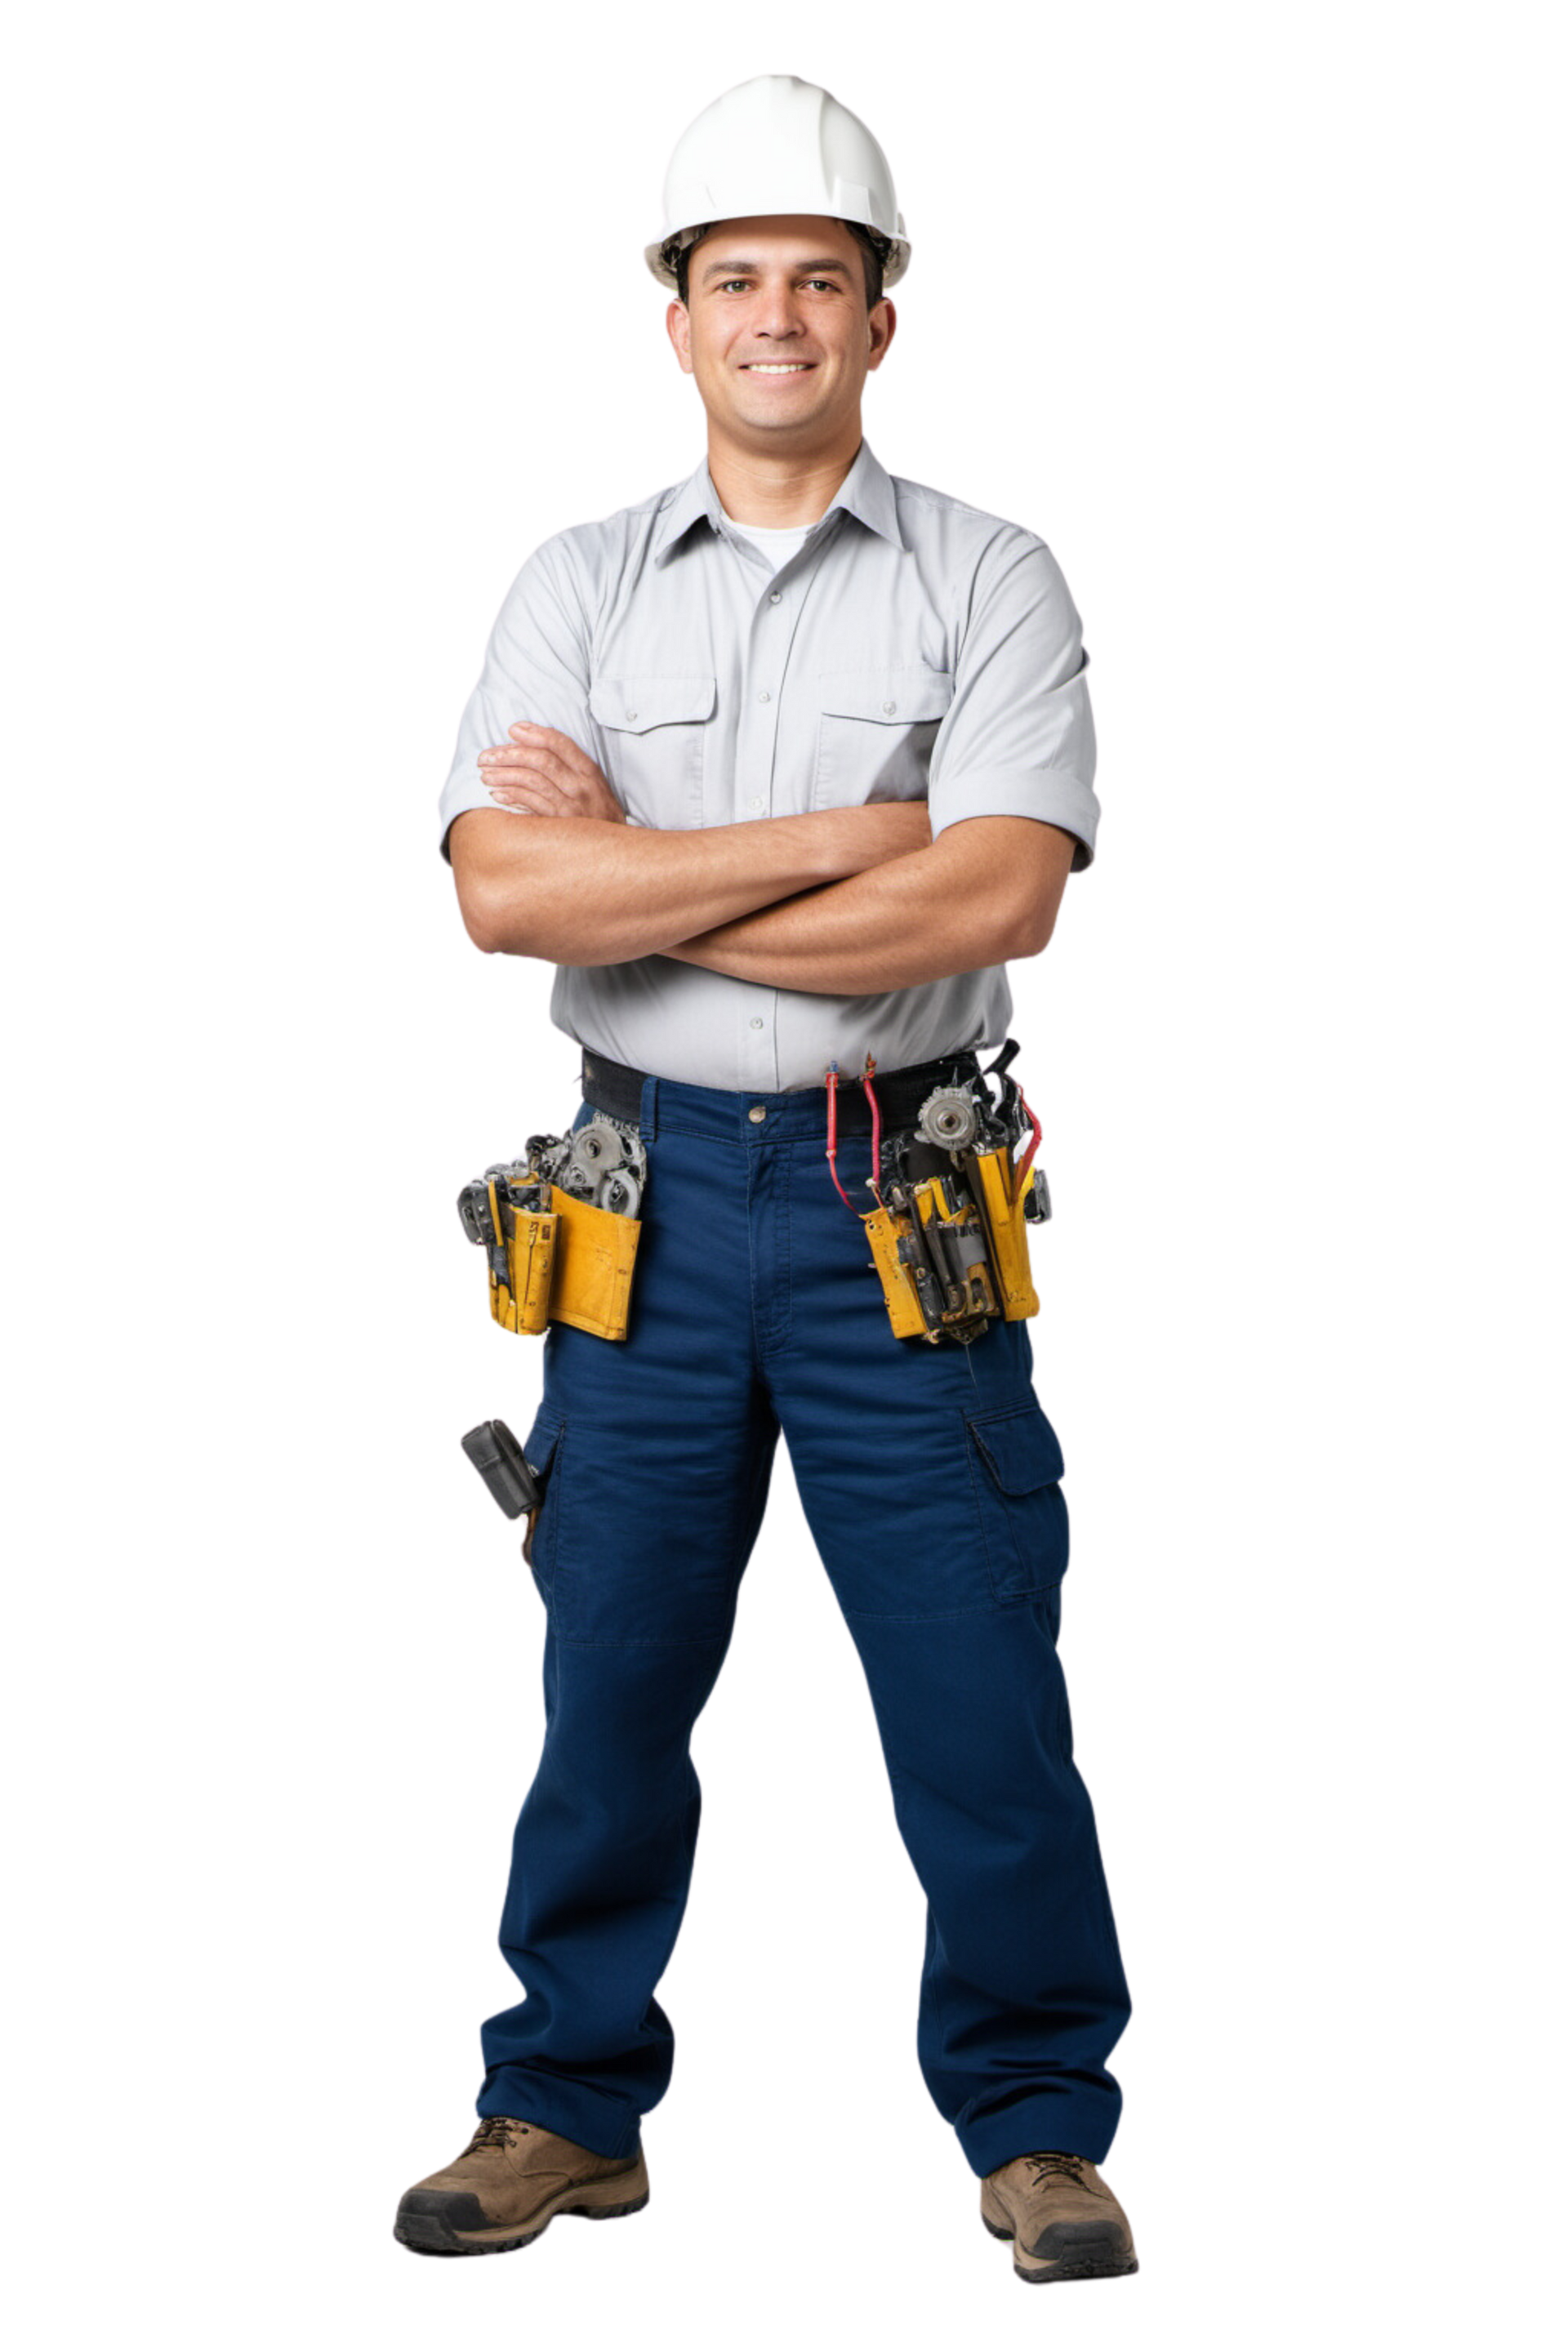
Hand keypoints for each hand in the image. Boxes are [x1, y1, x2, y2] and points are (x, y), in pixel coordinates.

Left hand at [478, 724, 626, 823]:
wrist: (616, 851)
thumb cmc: (599, 815)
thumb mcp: (593, 786)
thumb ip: (570, 767)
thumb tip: (530, 749)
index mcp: (589, 771)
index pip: (560, 743)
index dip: (534, 733)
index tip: (512, 729)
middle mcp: (581, 786)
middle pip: (541, 760)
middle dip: (509, 754)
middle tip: (487, 757)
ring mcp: (571, 807)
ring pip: (532, 781)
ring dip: (504, 775)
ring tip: (485, 774)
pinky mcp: (560, 825)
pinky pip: (531, 805)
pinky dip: (511, 797)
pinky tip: (497, 794)